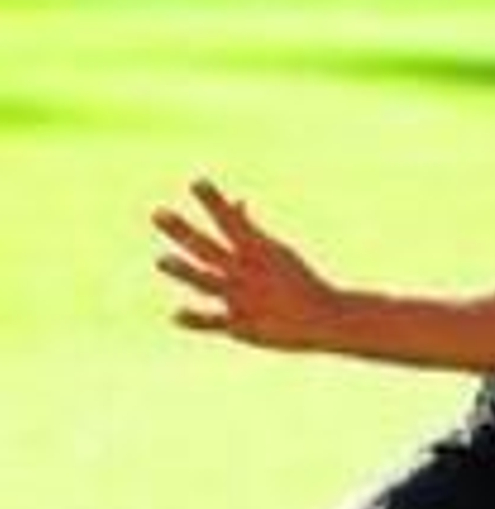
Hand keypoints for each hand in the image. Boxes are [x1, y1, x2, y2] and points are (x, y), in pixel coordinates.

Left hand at [154, 179, 341, 350]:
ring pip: (206, 282)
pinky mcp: (241, 326)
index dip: (213, 201)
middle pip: (206, 247)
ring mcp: (241, 298)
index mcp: (256, 251)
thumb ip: (249, 229)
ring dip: (183, 271)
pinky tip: (174, 315)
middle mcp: (244, 272)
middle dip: (181, 231)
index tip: (196, 182)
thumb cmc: (297, 280)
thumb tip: (236, 203)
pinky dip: (194, 320)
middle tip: (157, 214)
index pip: (230, 221)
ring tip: (161, 260)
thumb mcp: (276, 250)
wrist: (324, 317)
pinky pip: (213, 322)